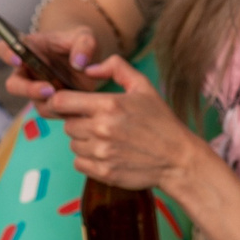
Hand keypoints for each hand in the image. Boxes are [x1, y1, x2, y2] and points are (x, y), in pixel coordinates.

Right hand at [0, 21, 98, 103]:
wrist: (89, 60)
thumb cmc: (80, 43)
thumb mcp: (86, 37)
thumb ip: (84, 45)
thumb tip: (78, 63)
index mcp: (28, 49)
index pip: (4, 49)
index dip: (7, 54)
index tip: (18, 59)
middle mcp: (27, 71)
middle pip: (14, 85)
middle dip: (28, 89)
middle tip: (48, 89)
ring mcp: (37, 90)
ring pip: (34, 103)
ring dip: (49, 104)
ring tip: (68, 98)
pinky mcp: (50, 104)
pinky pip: (51, 112)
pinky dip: (63, 112)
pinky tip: (76, 106)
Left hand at [42, 57, 198, 190]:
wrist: (178, 159)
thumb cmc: (161, 122)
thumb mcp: (143, 86)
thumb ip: (116, 68)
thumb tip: (88, 70)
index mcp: (108, 105)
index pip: (61, 102)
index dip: (61, 103)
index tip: (70, 106)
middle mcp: (101, 129)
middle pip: (68, 125)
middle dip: (79, 123)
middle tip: (100, 125)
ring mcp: (102, 153)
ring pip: (73, 145)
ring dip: (85, 142)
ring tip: (107, 141)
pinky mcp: (104, 172)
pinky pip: (79, 163)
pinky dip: (88, 160)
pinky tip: (106, 155)